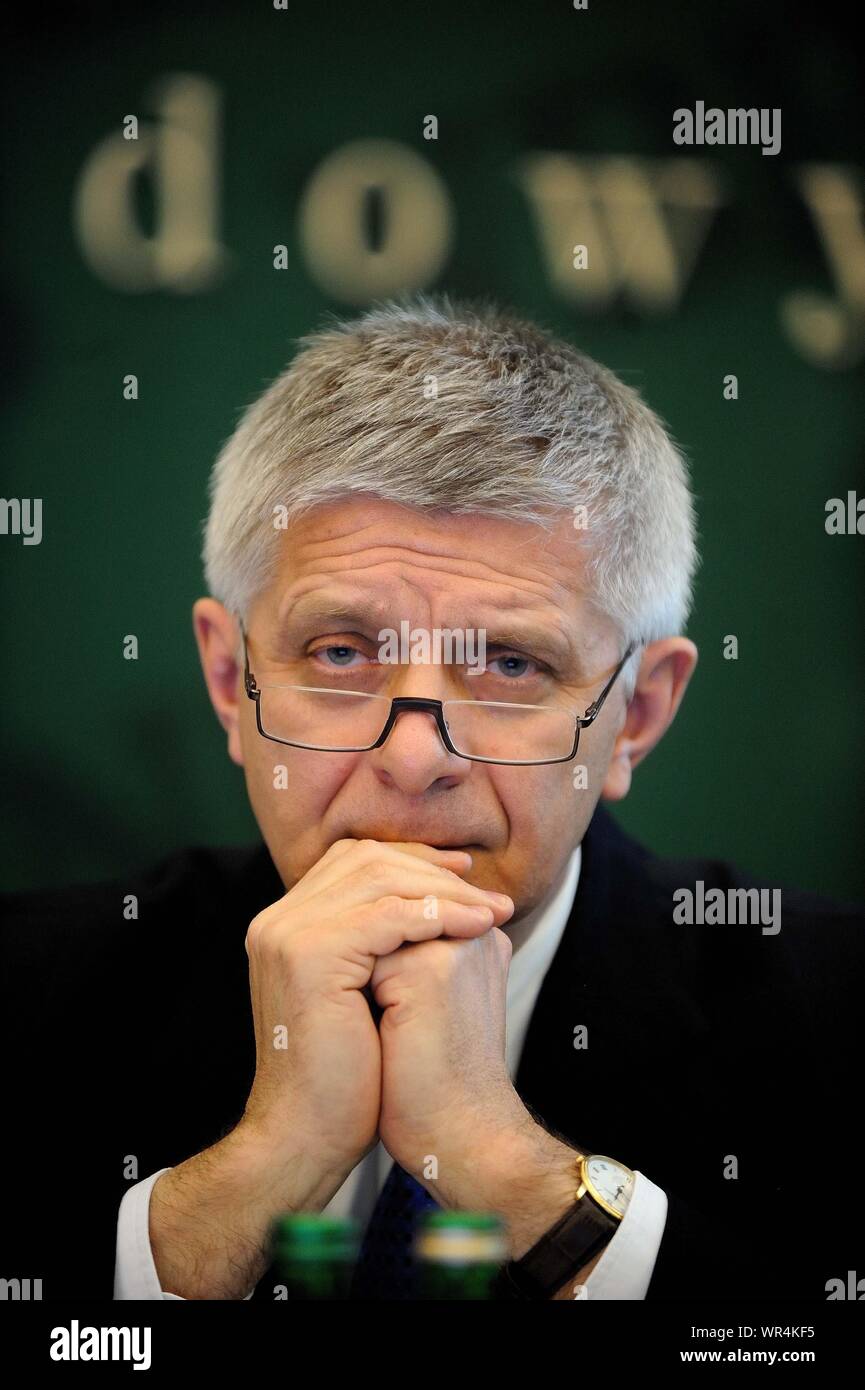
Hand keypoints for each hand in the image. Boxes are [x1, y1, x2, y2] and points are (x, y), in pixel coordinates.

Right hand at [238, 839, 514, 1180]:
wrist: (310, 1135)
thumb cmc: (347, 1076)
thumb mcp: (364, 993)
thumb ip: (382, 943)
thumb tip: (442, 901)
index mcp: (285, 925)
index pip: (352, 861)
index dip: (412, 860)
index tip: (463, 874)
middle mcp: (277, 921)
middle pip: (366, 859)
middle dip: (432, 870)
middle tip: (485, 889)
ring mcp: (288, 934)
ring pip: (379, 880)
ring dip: (444, 891)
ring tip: (491, 911)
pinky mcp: (309, 955)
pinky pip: (386, 916)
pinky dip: (437, 914)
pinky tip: (474, 927)